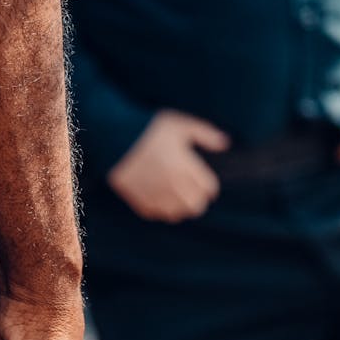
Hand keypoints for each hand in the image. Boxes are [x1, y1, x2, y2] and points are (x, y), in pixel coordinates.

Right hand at [107, 110, 225, 222]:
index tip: (204, 182)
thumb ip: (205, 134)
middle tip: (193, 192)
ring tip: (176, 197)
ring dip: (179, 207)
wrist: (115, 137)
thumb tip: (225, 143)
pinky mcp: (137, 199)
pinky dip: (159, 210)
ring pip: (176, 214)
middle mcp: (171, 185)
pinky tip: (158, 199)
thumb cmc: (149, 129)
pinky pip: (154, 214)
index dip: (209, 187)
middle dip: (197, 199)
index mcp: (185, 167)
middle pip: (195, 206)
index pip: (208, 189)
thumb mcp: (180, 124)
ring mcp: (154, 194)